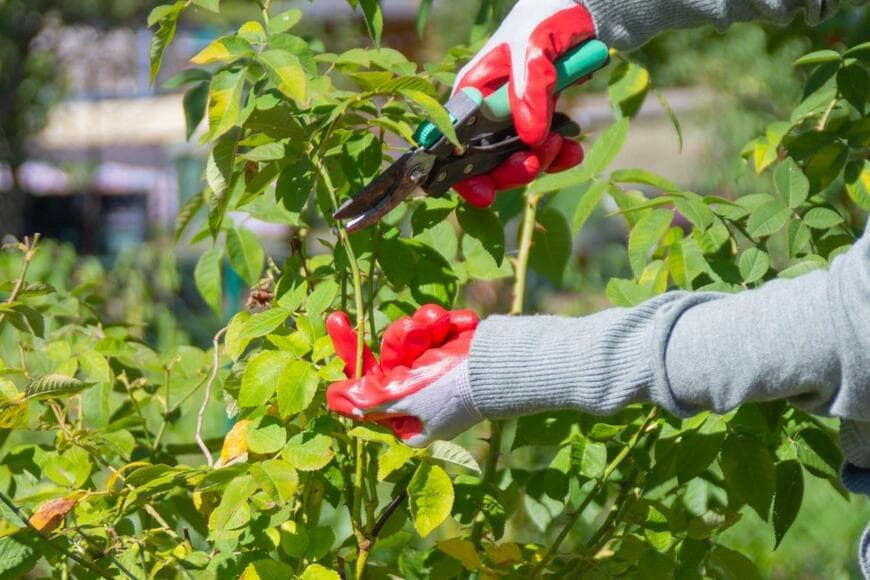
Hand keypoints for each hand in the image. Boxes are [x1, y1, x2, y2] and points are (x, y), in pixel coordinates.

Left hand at [325, 304, 482, 447]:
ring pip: (410, 333)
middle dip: (402, 339)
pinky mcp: (454, 346)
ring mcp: (437, 368)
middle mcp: (420, 395)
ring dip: (426, 328)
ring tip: (441, 329)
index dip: (351, 355)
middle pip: (389, 355)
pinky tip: (461, 328)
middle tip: (413, 330)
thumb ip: (368, 398)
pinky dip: (448, 323)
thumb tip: (333, 399)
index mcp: (407, 418)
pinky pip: (435, 324)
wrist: (503, 364)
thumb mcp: (404, 397)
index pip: (366, 387)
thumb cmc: (452, 389)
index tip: (337, 320)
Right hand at [452, 0, 595, 206]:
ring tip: (562, 143)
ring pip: (516, 161)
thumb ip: (529, 92)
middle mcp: (486, 110)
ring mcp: (513, 118)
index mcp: (471, 92)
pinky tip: (573, 148)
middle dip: (512, 170)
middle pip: (485, 162)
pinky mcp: (539, 120)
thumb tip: (529, 139)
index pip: (451, 143)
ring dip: (541, 162)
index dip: (460, 175)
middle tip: (537, 160)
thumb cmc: (547, 18)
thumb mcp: (533, 49)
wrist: (586, 10)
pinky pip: (544, 151)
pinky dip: (560, 156)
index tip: (485, 193)